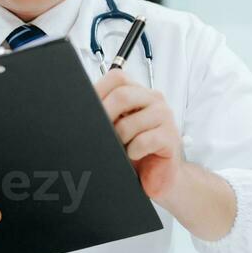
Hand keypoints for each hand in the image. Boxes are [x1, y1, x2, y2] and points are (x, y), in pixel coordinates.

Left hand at [95, 70, 182, 199]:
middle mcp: (154, 100)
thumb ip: (105, 112)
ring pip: (130, 122)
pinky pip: (143, 141)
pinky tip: (134, 155)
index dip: (99, 91)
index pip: (117, 77)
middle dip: (104, 115)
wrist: (159, 175)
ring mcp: (165, 117)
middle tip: (98, 132)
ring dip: (119, 139)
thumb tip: (81, 107)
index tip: (87, 109)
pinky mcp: (170, 137)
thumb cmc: (135, 149)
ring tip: (121, 148)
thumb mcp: (116, 126)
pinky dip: (133, 151)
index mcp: (139, 92)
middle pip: (122, 95)